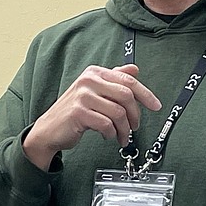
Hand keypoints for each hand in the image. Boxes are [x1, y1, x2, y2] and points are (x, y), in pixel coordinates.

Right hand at [23, 64, 161, 170]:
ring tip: (121, 136)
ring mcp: (82, 96)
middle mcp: (88, 80)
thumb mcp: (94, 91)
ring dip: (124, 129)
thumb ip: (113, 80)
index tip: (156, 106)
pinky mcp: (78, 112)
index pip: (128, 80)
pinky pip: (106, 124)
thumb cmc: (74, 112)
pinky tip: (108, 136)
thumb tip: (134, 69)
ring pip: (118, 112)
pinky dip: (111, 133)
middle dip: (135, 114)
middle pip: (126, 95)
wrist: (49, 130)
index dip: (146, 94)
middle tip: (135, 127)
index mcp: (95, 72)